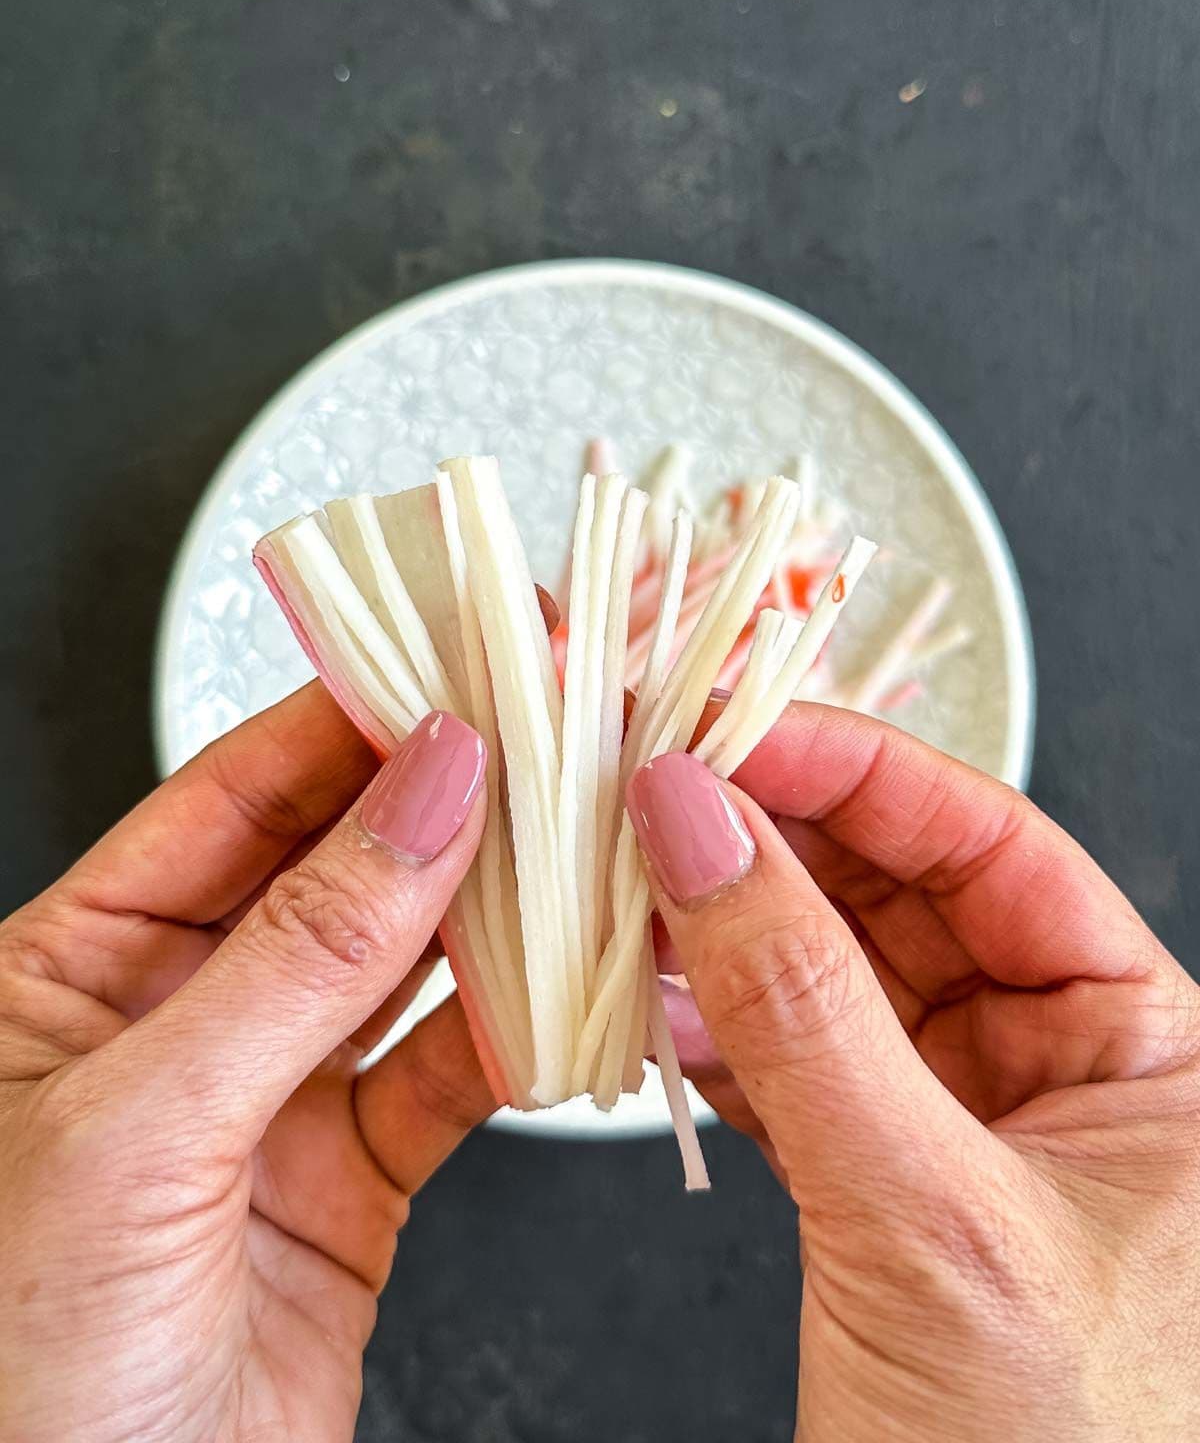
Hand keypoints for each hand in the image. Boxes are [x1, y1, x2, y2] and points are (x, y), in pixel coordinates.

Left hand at [0, 690, 493, 1442]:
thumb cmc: (10, 1378)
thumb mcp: (138, 1130)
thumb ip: (300, 956)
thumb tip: (423, 796)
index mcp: (72, 970)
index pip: (228, 798)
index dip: (346, 724)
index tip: (451, 671)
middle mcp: (175, 1021)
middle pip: (332, 868)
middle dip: (438, 801)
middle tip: (543, 736)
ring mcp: (269, 1104)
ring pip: (405, 969)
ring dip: (494, 908)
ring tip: (578, 839)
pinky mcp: (349, 1187)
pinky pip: (447, 1081)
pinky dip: (515, 1035)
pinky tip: (566, 989)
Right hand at [629, 705, 1199, 1441]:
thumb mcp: (929, 1216)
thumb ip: (800, 1008)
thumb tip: (701, 830)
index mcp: (1150, 1049)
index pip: (993, 848)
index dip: (858, 774)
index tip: (732, 735)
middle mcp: (1063, 1067)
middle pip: (902, 893)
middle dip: (773, 840)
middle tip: (654, 791)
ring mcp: (966, 1121)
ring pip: (833, 969)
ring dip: (727, 925)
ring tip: (629, 882)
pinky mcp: (882, 1176)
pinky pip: (792, 1056)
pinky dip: (714, 1025)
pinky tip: (651, 999)